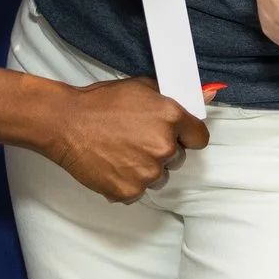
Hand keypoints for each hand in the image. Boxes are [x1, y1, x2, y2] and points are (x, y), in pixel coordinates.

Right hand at [42, 76, 210, 202]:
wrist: (66, 123)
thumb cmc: (100, 103)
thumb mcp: (142, 87)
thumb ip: (176, 96)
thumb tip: (212, 92)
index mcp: (171, 118)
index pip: (199, 137)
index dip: (187, 136)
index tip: (177, 137)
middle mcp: (163, 146)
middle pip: (178, 158)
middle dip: (162, 151)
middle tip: (136, 139)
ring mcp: (147, 172)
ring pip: (158, 177)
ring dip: (146, 169)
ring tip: (121, 152)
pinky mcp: (129, 191)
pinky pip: (138, 191)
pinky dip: (127, 182)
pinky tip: (113, 165)